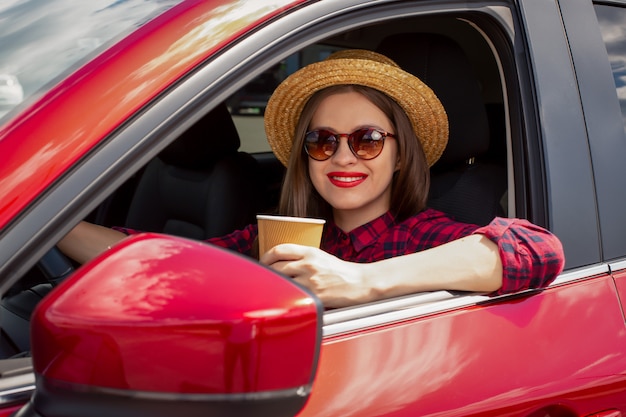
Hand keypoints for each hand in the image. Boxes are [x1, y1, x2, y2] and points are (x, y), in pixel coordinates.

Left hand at [259, 244, 374, 307]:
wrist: (361, 282)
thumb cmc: (343, 272)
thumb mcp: (322, 258)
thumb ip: (304, 259)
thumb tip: (284, 264)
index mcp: (310, 252)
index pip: (280, 249)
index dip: (266, 256)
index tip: (263, 261)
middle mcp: (308, 264)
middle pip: (276, 266)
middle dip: (266, 272)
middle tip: (264, 277)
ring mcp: (310, 280)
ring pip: (282, 281)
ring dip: (274, 285)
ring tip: (272, 288)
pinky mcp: (315, 295)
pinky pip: (294, 295)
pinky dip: (286, 296)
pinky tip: (285, 298)